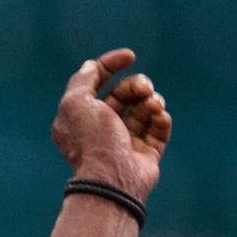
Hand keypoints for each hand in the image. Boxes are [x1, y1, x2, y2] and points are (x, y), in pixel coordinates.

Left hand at [52, 48, 168, 199]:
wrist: (112, 180)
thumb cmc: (93, 142)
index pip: (95, 83)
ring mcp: (124, 142)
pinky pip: (158, 129)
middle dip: (136, 85)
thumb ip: (82, 81)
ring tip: (153, 104)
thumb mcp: (76, 104)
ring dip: (150, 101)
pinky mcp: (145, 154)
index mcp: (79, 117)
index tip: (129, 56)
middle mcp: (100, 128)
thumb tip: (91, 66)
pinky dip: (160, 119)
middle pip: (123, 94)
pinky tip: (159, 116)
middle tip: (144, 88)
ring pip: (142, 109)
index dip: (110, 65)